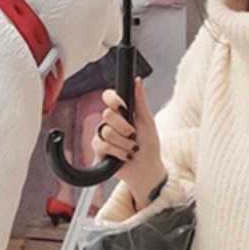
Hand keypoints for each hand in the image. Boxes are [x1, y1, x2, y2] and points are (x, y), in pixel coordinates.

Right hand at [93, 78, 165, 207]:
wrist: (146, 169)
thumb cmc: (149, 145)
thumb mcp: (147, 121)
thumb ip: (140, 101)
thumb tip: (137, 80)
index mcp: (121, 112)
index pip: (108, 96)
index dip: (113, 99)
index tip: (123, 107)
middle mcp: (110, 122)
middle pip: (107, 114)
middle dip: (125, 127)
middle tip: (134, 135)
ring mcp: (103, 135)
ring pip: (106, 132)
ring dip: (124, 143)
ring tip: (132, 148)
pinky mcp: (99, 150)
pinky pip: (102, 145)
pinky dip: (118, 152)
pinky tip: (124, 156)